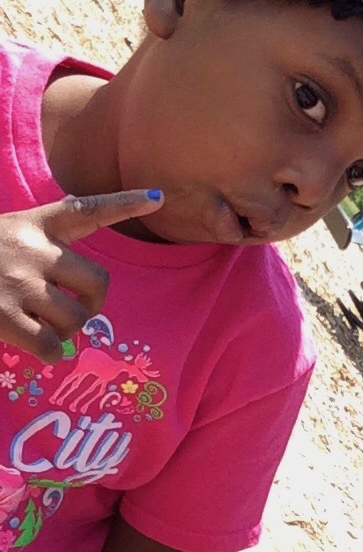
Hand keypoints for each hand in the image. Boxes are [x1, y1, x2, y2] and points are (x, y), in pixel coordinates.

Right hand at [0, 189, 163, 362]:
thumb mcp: (3, 236)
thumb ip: (36, 249)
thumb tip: (77, 294)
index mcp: (31, 224)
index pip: (86, 209)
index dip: (125, 203)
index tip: (157, 197)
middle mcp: (31, 249)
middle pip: (99, 282)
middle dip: (91, 304)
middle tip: (72, 313)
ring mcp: (18, 283)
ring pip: (77, 319)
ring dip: (67, 332)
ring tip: (43, 328)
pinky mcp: (3, 317)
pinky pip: (54, 347)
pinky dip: (50, 354)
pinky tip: (34, 348)